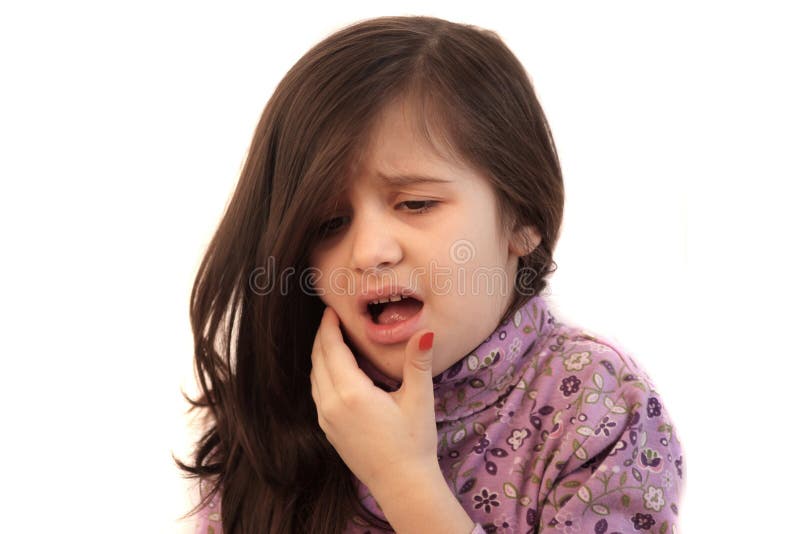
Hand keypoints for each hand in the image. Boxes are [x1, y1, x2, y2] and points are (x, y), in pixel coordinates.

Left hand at [309, 306, 437, 492]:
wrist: (402, 484)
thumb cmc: (414, 442)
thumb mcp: (419, 399)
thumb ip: (417, 362)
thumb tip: (425, 331)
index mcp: (351, 393)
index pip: (331, 348)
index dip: (329, 325)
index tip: (333, 308)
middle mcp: (332, 404)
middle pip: (318, 359)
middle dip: (323, 335)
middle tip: (332, 317)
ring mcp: (326, 419)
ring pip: (315, 377)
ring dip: (321, 355)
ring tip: (333, 338)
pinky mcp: (328, 430)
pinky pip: (318, 393)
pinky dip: (322, 374)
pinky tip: (336, 370)